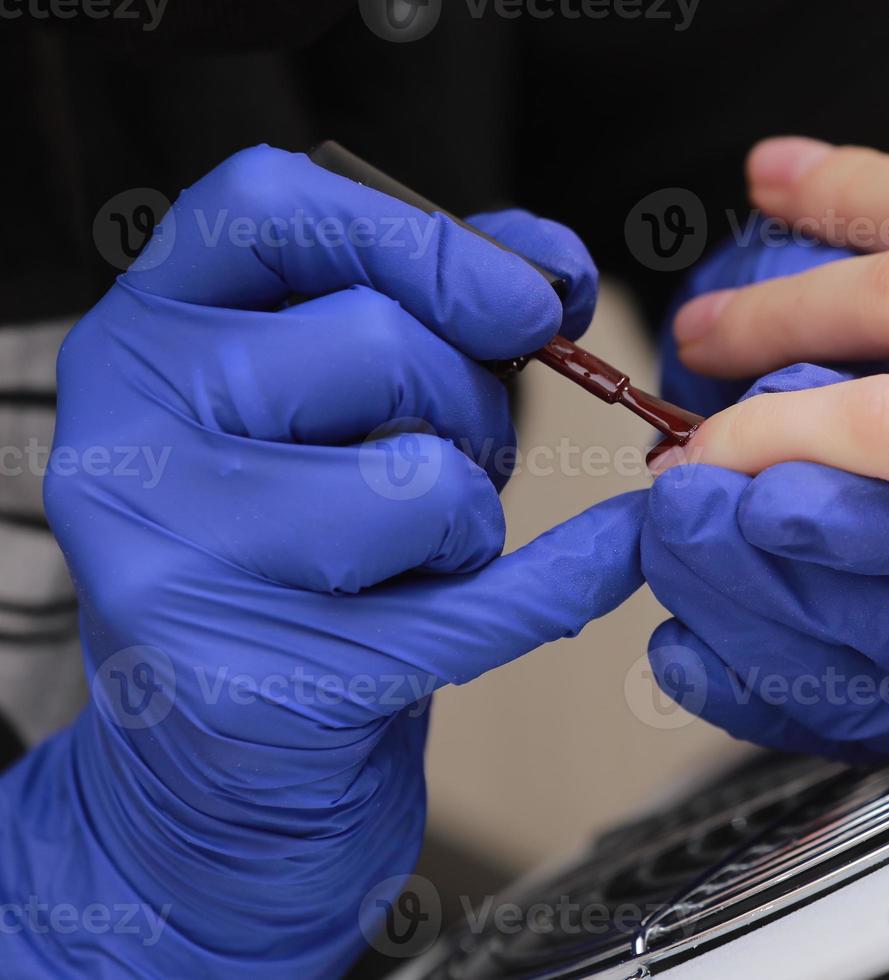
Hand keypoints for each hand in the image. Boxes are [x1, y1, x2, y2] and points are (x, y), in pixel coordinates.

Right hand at [0, 146, 643, 975]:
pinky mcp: (247, 677)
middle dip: (475, 403)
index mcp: (149, 331)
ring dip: (476, 514)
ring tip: (432, 548)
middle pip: (379, 344)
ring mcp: (172, 559)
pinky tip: (612, 557)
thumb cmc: (297, 549)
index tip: (526, 297)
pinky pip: (470, 605)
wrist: (231, 753)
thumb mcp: (329, 401)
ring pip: (421, 482)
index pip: (270, 206)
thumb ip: (429, 305)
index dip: (422, 236)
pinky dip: (569, 577)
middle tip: (464, 455)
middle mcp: (132, 430)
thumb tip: (551, 267)